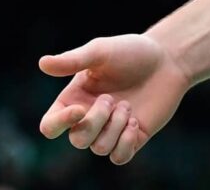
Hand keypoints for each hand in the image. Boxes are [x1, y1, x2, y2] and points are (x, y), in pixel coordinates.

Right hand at [37, 33, 190, 164]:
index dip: (59, 124)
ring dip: (115, 127)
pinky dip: (125, 143)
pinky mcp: (132, 138)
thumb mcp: (101, 51)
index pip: (50, 126)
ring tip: (127, 105)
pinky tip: (134, 122)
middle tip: (112, 98)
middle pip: (77, 140)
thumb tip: (42, 63)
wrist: (168, 59)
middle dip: (96, 121)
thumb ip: (73, 60)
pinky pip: (118, 157)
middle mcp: (89, 119)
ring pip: (99, 149)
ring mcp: (111, 130)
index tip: (80, 109)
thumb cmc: (132, 51)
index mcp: (74, 100)